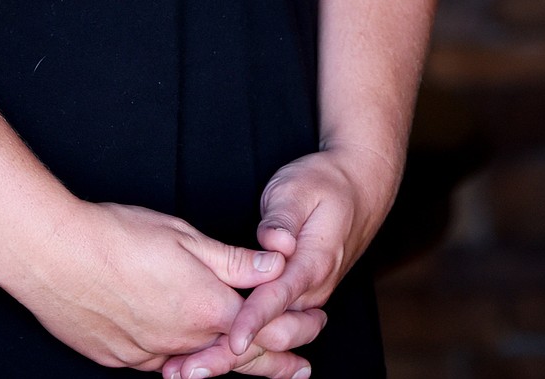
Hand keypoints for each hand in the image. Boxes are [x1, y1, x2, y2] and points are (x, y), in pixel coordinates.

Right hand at [4, 199, 289, 370]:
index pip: (264, 324)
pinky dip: (189, 367)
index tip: (316, 321)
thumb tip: (278, 264)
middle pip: (242, 359)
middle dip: (278, 360)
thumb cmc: (117, 235)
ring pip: (203, 367)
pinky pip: (165, 367)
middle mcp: (183, 340)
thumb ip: (233, 259)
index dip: (293, 323)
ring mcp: (151, 355)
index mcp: (206, 307)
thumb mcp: (183, 235)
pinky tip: (195, 366)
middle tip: (304, 367)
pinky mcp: (122, 359)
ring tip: (264, 372)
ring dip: (236, 368)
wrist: (53, 256)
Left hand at [162, 148, 397, 378]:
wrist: (358, 189)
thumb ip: (284, 218)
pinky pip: (270, 329)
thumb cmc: (323, 185)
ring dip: (230, 357)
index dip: (254, 320)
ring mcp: (305, 298)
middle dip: (229, 355)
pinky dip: (242, 346)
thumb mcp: (299, 189)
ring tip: (185, 370)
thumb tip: (275, 244)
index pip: (279, 298)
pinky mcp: (296, 298)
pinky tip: (210, 355)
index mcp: (313, 263)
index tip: (232, 340)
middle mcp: (311, 289)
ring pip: (270, 338)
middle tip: (186, 368)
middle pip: (272, 334)